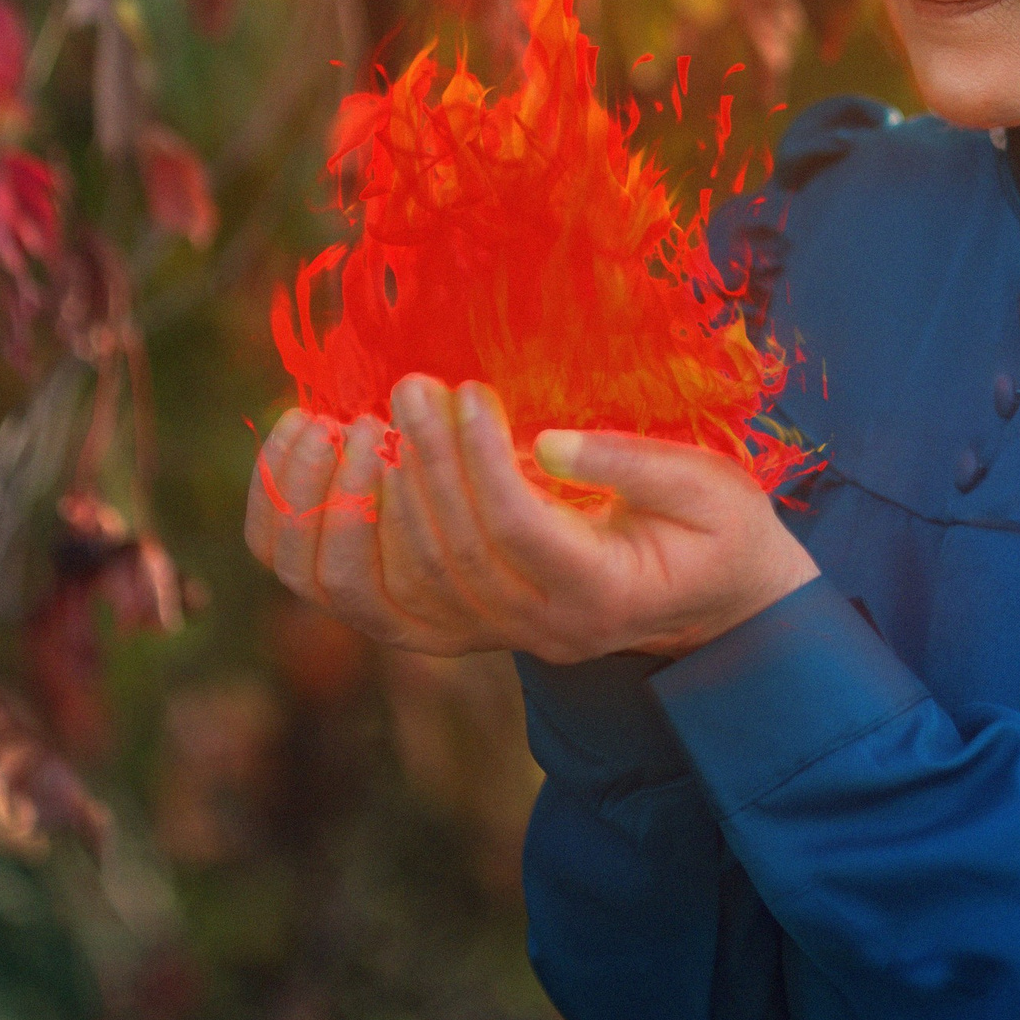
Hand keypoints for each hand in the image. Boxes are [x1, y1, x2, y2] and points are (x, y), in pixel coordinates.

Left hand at [243, 378, 817, 663]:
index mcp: (600, 595)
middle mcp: (533, 629)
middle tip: (409, 385)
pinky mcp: (443, 623)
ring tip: (355, 422)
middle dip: (422, 462)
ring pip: (384, 592)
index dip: (481, 459)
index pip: (518, 531)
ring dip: (357, 503)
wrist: (706, 605)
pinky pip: (350, 596)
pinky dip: (310, 535)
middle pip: (447, 556)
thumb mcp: (710, 489)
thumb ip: (635, 465)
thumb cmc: (714, 531)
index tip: (465, 389)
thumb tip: (546, 441)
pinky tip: (306, 458)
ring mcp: (482, 635)